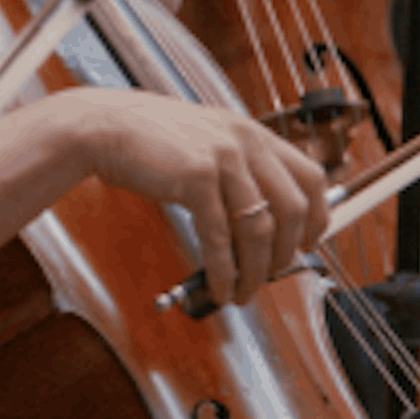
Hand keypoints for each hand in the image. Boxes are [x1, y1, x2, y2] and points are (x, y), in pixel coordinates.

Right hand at [58, 87, 328, 305]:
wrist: (102, 127)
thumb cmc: (148, 139)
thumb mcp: (206, 140)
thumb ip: (237, 168)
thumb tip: (259, 218)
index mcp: (252, 132)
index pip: (311, 178)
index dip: (318, 218)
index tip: (306, 244)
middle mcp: (244, 141)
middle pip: (293, 209)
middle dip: (285, 253)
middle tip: (271, 275)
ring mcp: (221, 158)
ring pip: (258, 229)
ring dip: (255, 271)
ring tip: (242, 291)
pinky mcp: (195, 178)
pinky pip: (219, 238)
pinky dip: (223, 271)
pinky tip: (218, 287)